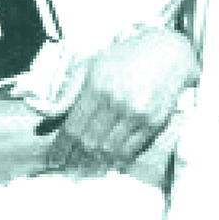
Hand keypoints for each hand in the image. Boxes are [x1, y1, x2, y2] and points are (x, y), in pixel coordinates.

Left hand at [49, 26, 198, 170]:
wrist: (166, 53)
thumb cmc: (127, 57)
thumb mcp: (92, 64)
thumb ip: (70, 90)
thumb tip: (52, 114)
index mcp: (97, 86)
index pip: (73, 127)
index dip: (61, 146)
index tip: (54, 158)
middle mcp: (117, 101)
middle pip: (90, 142)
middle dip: (76, 157)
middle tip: (69, 165)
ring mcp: (137, 114)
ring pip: (109, 149)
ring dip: (95, 160)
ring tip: (86, 166)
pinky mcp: (154, 123)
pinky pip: (131, 149)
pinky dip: (118, 158)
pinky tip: (109, 161)